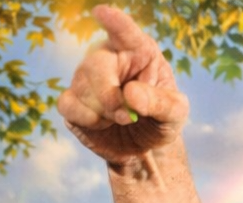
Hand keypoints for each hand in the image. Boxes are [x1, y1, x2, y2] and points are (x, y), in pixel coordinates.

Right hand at [58, 5, 188, 166]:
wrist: (146, 150)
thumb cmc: (162, 122)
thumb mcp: (176, 114)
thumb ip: (161, 103)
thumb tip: (131, 94)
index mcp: (139, 52)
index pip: (126, 33)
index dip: (115, 23)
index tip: (101, 12)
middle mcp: (109, 59)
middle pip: (95, 64)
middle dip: (109, 95)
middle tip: (127, 116)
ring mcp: (86, 79)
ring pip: (81, 87)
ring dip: (104, 112)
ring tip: (122, 119)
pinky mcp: (72, 101)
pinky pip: (66, 103)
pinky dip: (86, 119)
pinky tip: (100, 123)